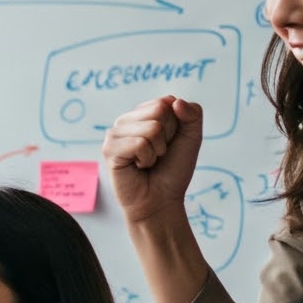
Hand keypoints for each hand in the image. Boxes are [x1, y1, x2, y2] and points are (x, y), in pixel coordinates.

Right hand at [102, 95, 203, 230]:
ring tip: (147, 162)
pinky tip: (138, 167)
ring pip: (151, 128)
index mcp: (143, 113)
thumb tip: (175, 101)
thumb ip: (192, 114)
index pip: (166, 102)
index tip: (169, 143)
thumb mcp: (192, 138)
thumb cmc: (172, 171)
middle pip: (159, 111)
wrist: (161, 200)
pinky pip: (139, 143)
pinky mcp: (109, 149)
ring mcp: (115, 133)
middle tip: (158, 154)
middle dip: (167, 137)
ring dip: (157, 151)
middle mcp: (126, 120)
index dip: (176, 125)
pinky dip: (146, 159)